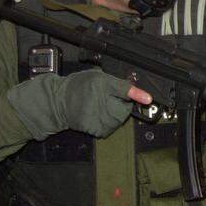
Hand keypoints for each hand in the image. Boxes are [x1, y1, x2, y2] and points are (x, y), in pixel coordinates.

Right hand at [7, 69, 151, 139]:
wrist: (57, 103)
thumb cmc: (77, 87)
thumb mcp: (97, 76)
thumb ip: (115, 81)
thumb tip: (132, 86)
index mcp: (104, 85)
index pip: (124, 90)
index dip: (137, 94)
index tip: (148, 99)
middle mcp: (103, 101)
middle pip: (125, 107)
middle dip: (120, 104)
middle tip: (106, 99)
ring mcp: (100, 117)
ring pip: (119, 118)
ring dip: (114, 114)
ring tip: (99, 107)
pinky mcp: (97, 129)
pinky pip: (110, 127)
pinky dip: (106, 123)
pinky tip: (96, 115)